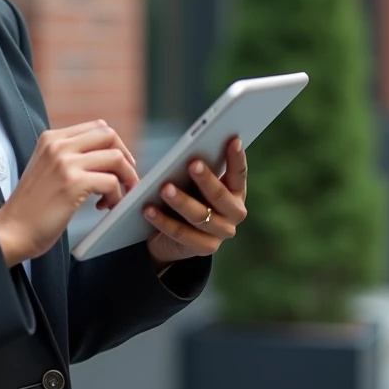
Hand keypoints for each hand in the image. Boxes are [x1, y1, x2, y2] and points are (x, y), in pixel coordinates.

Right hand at [0, 121, 139, 266]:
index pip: (97, 127)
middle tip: (126, 179)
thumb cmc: (31, 208)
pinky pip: (111, 182)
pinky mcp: (73, 183)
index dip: (114, 146)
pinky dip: (116, 196)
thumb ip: (68, 156)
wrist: (12, 231)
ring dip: (125, 179)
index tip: (118, 166)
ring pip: (115, 157)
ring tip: (116, 197)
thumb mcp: (46, 168)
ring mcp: (65, 162)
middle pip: (109, 135)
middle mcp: (58, 145)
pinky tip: (104, 207)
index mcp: (51, 138)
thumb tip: (105, 157)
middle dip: (125, 157)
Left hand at [144, 138, 246, 268]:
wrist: (175, 238)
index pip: (239, 173)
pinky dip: (163, 221)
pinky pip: (181, 233)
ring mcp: (221, 233)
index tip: (232, 139)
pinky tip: (148, 209)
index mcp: (236, 192)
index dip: (237, 157)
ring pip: (200, 216)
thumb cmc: (188, 197)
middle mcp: (234, 214)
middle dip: (205, 179)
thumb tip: (191, 149)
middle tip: (192, 163)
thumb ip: (198, 171)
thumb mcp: (194, 183)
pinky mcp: (205, 248)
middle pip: (220, 196)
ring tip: (164, 188)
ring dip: (181, 201)